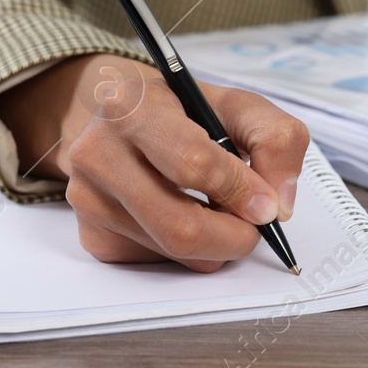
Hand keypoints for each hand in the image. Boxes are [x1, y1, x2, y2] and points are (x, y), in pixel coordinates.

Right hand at [0, 53, 309, 271]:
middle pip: (178, 226)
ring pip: (173, 251)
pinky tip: (185, 214)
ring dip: (215, 243)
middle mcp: (97, 152)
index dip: (239, 190)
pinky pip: (158, 262)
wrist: (123, 119)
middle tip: (254, 226)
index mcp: (132, 106)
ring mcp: (88, 199)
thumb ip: (275, 140)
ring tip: (219, 209)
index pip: (191, 164)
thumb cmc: (183, 112)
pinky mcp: (93, 235)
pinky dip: (188, 250)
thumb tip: (278, 205)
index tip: (268, 205)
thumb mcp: (234, 105)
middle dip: (233, 236)